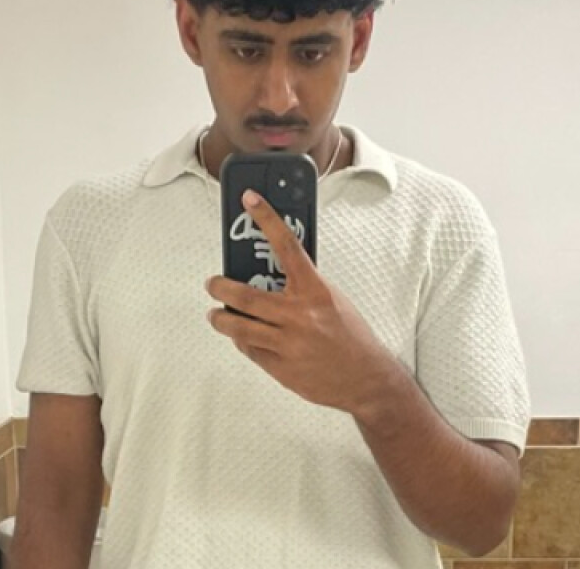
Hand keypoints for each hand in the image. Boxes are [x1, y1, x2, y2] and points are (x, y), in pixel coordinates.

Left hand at [205, 189, 397, 412]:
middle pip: (246, 295)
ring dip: (220, 319)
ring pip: (238, 327)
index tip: (250, 200)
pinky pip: (250, 350)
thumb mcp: (332, 298)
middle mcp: (300, 315)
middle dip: (221, 287)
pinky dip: (242, 340)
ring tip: (215, 314)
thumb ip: (304, 284)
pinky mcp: (281, 368)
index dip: (267, 218)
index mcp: (315, 291)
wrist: (367, 379)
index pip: (287, 245)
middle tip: (212, 283)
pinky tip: (242, 336)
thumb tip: (274, 269)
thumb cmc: (350, 334)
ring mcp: (288, 344)